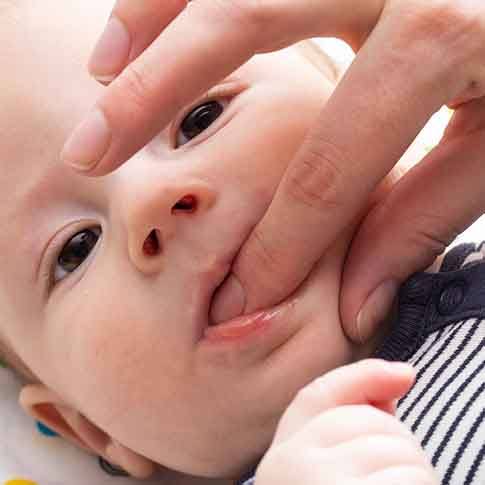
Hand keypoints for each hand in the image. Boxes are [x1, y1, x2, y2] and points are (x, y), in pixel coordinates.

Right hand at [62, 0, 484, 330]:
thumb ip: (423, 219)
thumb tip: (353, 303)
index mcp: (447, 28)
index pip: (329, 161)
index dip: (280, 239)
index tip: (245, 291)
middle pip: (244, 18)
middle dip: (155, 96)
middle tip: (90, 151)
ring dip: (155, 13)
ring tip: (102, 71)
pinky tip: (154, 14)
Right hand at [254, 359, 437, 484]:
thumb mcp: (326, 472)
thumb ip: (350, 424)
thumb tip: (398, 376)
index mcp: (281, 458)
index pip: (316, 397)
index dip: (362, 377)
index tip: (405, 373)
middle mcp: (290, 464)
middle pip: (370, 421)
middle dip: (397, 446)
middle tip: (390, 480)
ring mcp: (319, 482)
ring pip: (399, 449)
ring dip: (414, 474)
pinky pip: (411, 479)